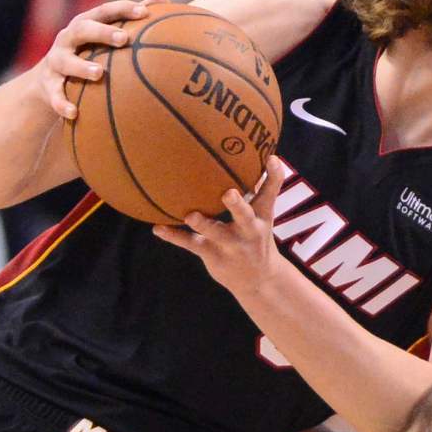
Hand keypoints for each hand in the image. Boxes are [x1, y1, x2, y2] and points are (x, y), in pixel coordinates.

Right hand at [38, 0, 170, 118]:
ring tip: (99, 74)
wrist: (46, 81)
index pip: (105, 11)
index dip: (123, 9)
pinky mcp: (48, 85)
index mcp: (86, 24)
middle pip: (83, 29)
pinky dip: (62, 103)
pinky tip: (74, 112)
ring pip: (66, 61)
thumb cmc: (87, 52)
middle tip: (123, 38)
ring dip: (81, 67)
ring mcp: (56, 61)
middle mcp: (68, 39)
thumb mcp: (104, 35)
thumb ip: (131, 17)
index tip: (144, 12)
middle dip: (102, 32)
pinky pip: (55, 95)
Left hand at [153, 155, 286, 298]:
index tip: (271, 159)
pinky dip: (174, 236)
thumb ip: (259, 187)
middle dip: (237, 205)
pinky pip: (191, 244)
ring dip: (204, 224)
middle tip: (229, 194)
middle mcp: (248, 230)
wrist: (258, 279)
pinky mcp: (213, 255)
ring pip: (216, 233)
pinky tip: (158, 228)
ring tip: (191, 216)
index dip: (274, 176)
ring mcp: (231, 245)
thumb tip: (259, 152)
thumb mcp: (262, 214)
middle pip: (244, 215)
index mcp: (261, 215)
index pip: (270, 193)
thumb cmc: (255, 236)